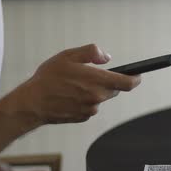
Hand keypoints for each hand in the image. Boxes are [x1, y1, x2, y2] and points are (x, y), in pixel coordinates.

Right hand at [0, 44, 140, 130]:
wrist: (32, 103)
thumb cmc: (48, 78)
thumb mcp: (69, 56)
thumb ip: (91, 52)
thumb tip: (107, 58)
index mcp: (97, 81)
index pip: (128, 83)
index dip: (136, 79)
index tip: (138, 75)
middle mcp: (97, 98)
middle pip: (114, 90)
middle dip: (108, 81)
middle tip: (91, 74)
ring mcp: (91, 109)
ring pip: (101, 98)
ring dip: (94, 91)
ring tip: (73, 85)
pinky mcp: (83, 117)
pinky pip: (90, 106)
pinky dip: (85, 100)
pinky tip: (69, 95)